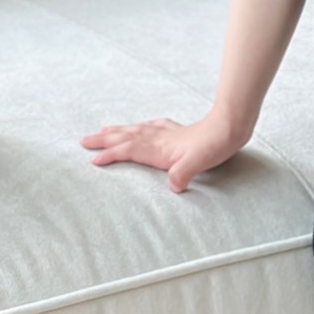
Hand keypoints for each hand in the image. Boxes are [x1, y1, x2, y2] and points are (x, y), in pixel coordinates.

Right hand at [79, 109, 248, 190]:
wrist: (230, 128)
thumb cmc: (214, 146)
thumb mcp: (199, 163)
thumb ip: (183, 174)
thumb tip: (173, 187)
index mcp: (160, 149)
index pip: (128, 150)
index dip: (110, 155)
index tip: (93, 160)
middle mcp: (159, 139)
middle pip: (125, 137)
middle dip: (104, 140)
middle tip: (83, 141)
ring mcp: (167, 133)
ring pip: (135, 130)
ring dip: (117, 131)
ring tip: (101, 131)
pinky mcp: (177, 131)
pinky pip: (151, 126)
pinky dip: (140, 126)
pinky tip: (140, 126)